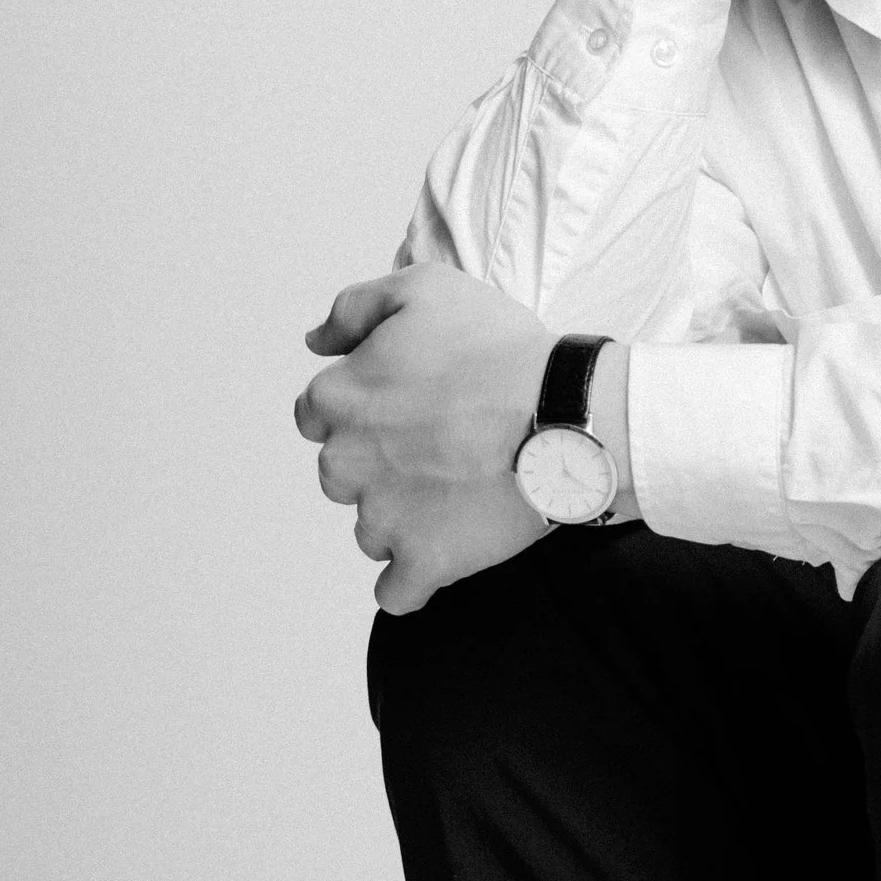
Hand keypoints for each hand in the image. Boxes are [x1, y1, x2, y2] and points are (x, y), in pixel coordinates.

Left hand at [295, 265, 556, 614]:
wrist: (565, 415)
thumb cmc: (502, 350)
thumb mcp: (425, 289)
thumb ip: (355, 308)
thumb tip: (316, 341)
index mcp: (338, 398)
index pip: (317, 414)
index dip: (363, 409)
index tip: (407, 408)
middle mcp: (345, 462)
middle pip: (343, 474)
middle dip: (382, 465)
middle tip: (440, 449)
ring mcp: (382, 519)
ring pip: (371, 529)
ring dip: (403, 517)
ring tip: (459, 495)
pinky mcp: (424, 561)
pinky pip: (396, 592)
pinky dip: (414, 578)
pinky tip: (443, 555)